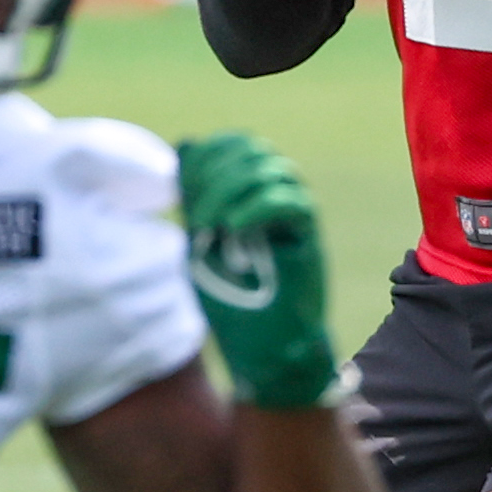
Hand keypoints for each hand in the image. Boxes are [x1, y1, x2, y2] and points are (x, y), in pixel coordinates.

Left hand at [176, 132, 344, 411]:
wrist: (264, 347)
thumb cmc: (232, 300)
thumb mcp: (200, 242)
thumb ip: (195, 198)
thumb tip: (185, 143)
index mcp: (251, 192)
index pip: (236, 144)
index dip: (207, 155)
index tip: (184, 189)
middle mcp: (277, 195)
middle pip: (252, 150)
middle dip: (216, 174)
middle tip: (198, 215)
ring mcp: (295, 213)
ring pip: (271, 169)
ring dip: (232, 191)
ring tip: (212, 225)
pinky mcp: (308, 235)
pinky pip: (289, 200)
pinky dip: (256, 207)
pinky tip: (234, 229)